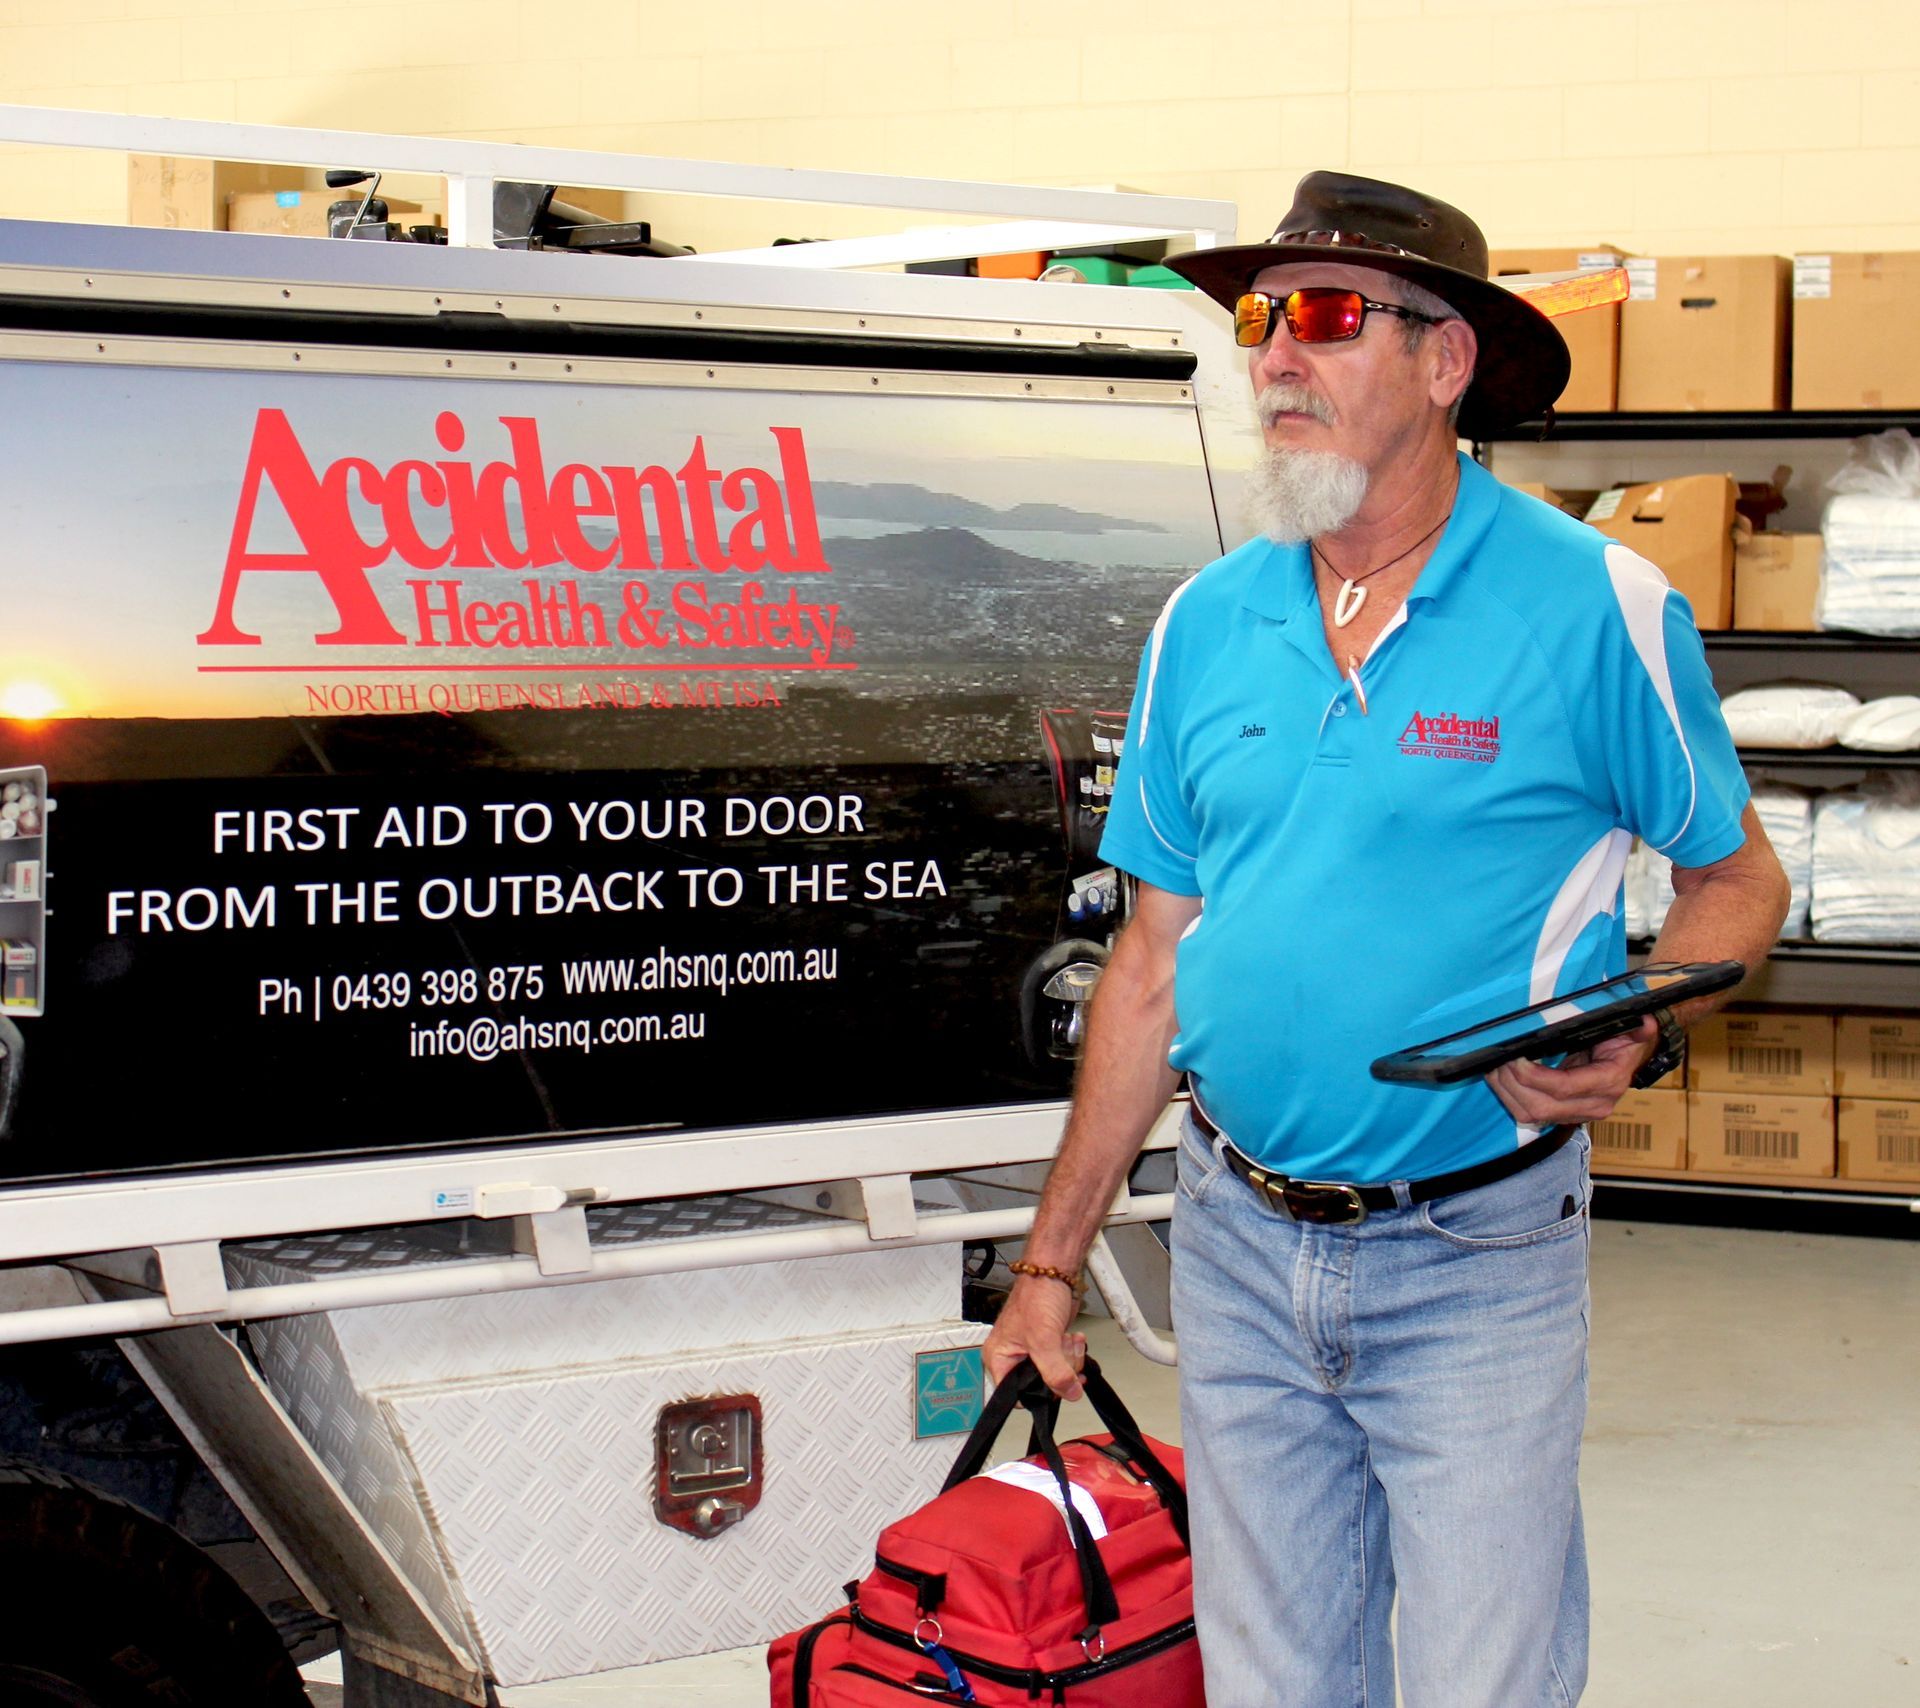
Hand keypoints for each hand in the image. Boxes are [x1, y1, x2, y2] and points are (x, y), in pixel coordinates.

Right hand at [982, 1275, 1087, 1400]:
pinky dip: (1073, 1351)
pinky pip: (1065, 1362)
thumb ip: (1055, 1371)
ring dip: (1069, 1358)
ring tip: (1066, 1338)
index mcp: (999, 1357)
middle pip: (1040, 1386)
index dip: (1036, 1393)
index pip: (1014, 1395)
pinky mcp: (1050, 1345)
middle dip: (1059, 1369)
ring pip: (1057, 1374)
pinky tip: (1072, 1337)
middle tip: (1060, 1350)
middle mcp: (1014, 1356)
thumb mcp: (1043, 1339)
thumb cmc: (1037, 1293)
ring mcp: (1034, 1351)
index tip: (1052, 1383)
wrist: (1056, 1271)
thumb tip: (1069, 1393)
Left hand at [1486, 1015, 1655, 1127]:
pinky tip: (1500, 1078)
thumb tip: (1646, 1024)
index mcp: (1608, 1083)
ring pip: (1531, 1116)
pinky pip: (1530, 1115)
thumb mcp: (1632, 1030)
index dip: (1535, 1077)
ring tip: (1493, 1068)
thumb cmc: (1624, 1042)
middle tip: (1497, 1061)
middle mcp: (1593, 1105)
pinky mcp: (1563, 1115)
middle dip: (1513, 1085)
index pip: (1564, 1088)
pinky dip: (1510, 1098)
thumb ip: (1638, 1028)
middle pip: (1541, 1108)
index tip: (1515, 1059)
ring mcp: (1577, 1114)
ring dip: (1507, 1094)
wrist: (1630, 1061)